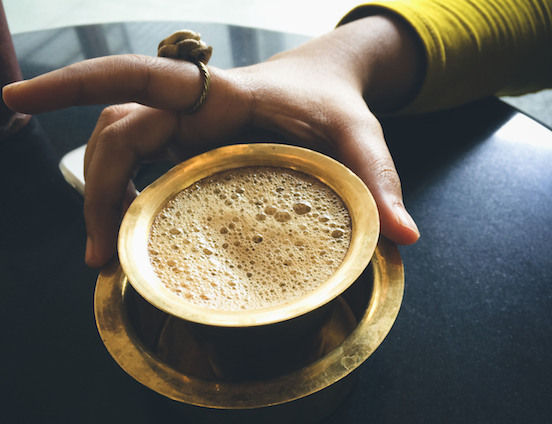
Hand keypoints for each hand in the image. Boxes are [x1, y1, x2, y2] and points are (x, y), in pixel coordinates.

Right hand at [3, 15, 421, 267]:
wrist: (328, 83)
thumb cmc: (337, 102)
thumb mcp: (360, 135)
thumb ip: (379, 181)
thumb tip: (404, 235)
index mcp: (223, 95)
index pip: (136, 82)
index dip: (72, 86)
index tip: (15, 99)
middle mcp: (193, 109)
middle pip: (115, 134)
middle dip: (95, 188)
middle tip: (101, 254)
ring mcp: (187, 130)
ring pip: (118, 152)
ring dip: (104, 200)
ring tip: (110, 257)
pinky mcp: (190, 149)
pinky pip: (141, 168)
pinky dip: (126, 199)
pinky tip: (132, 236)